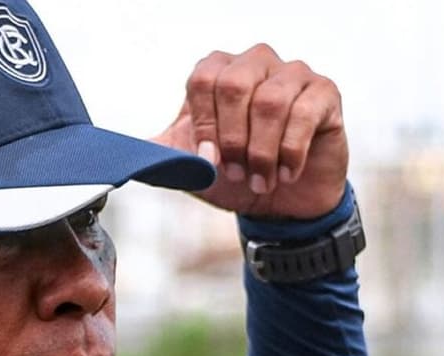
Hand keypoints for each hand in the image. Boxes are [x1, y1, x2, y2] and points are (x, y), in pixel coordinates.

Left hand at [153, 44, 347, 219]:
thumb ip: (157, 154)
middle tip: (235, 172)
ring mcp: (292, 74)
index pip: (201, 80)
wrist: (280, 204)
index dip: (203, 125)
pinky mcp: (325, 93)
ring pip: (270, 101)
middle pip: (233, 84)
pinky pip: (304, 114)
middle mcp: (254, 63)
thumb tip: (118, 151)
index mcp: (217, 72)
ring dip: (261, 151)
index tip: (209, 161)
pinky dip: (290, 152)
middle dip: (231, 138)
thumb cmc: (233, 177)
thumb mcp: (188, 167)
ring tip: (260, 180)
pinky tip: (286, 174)